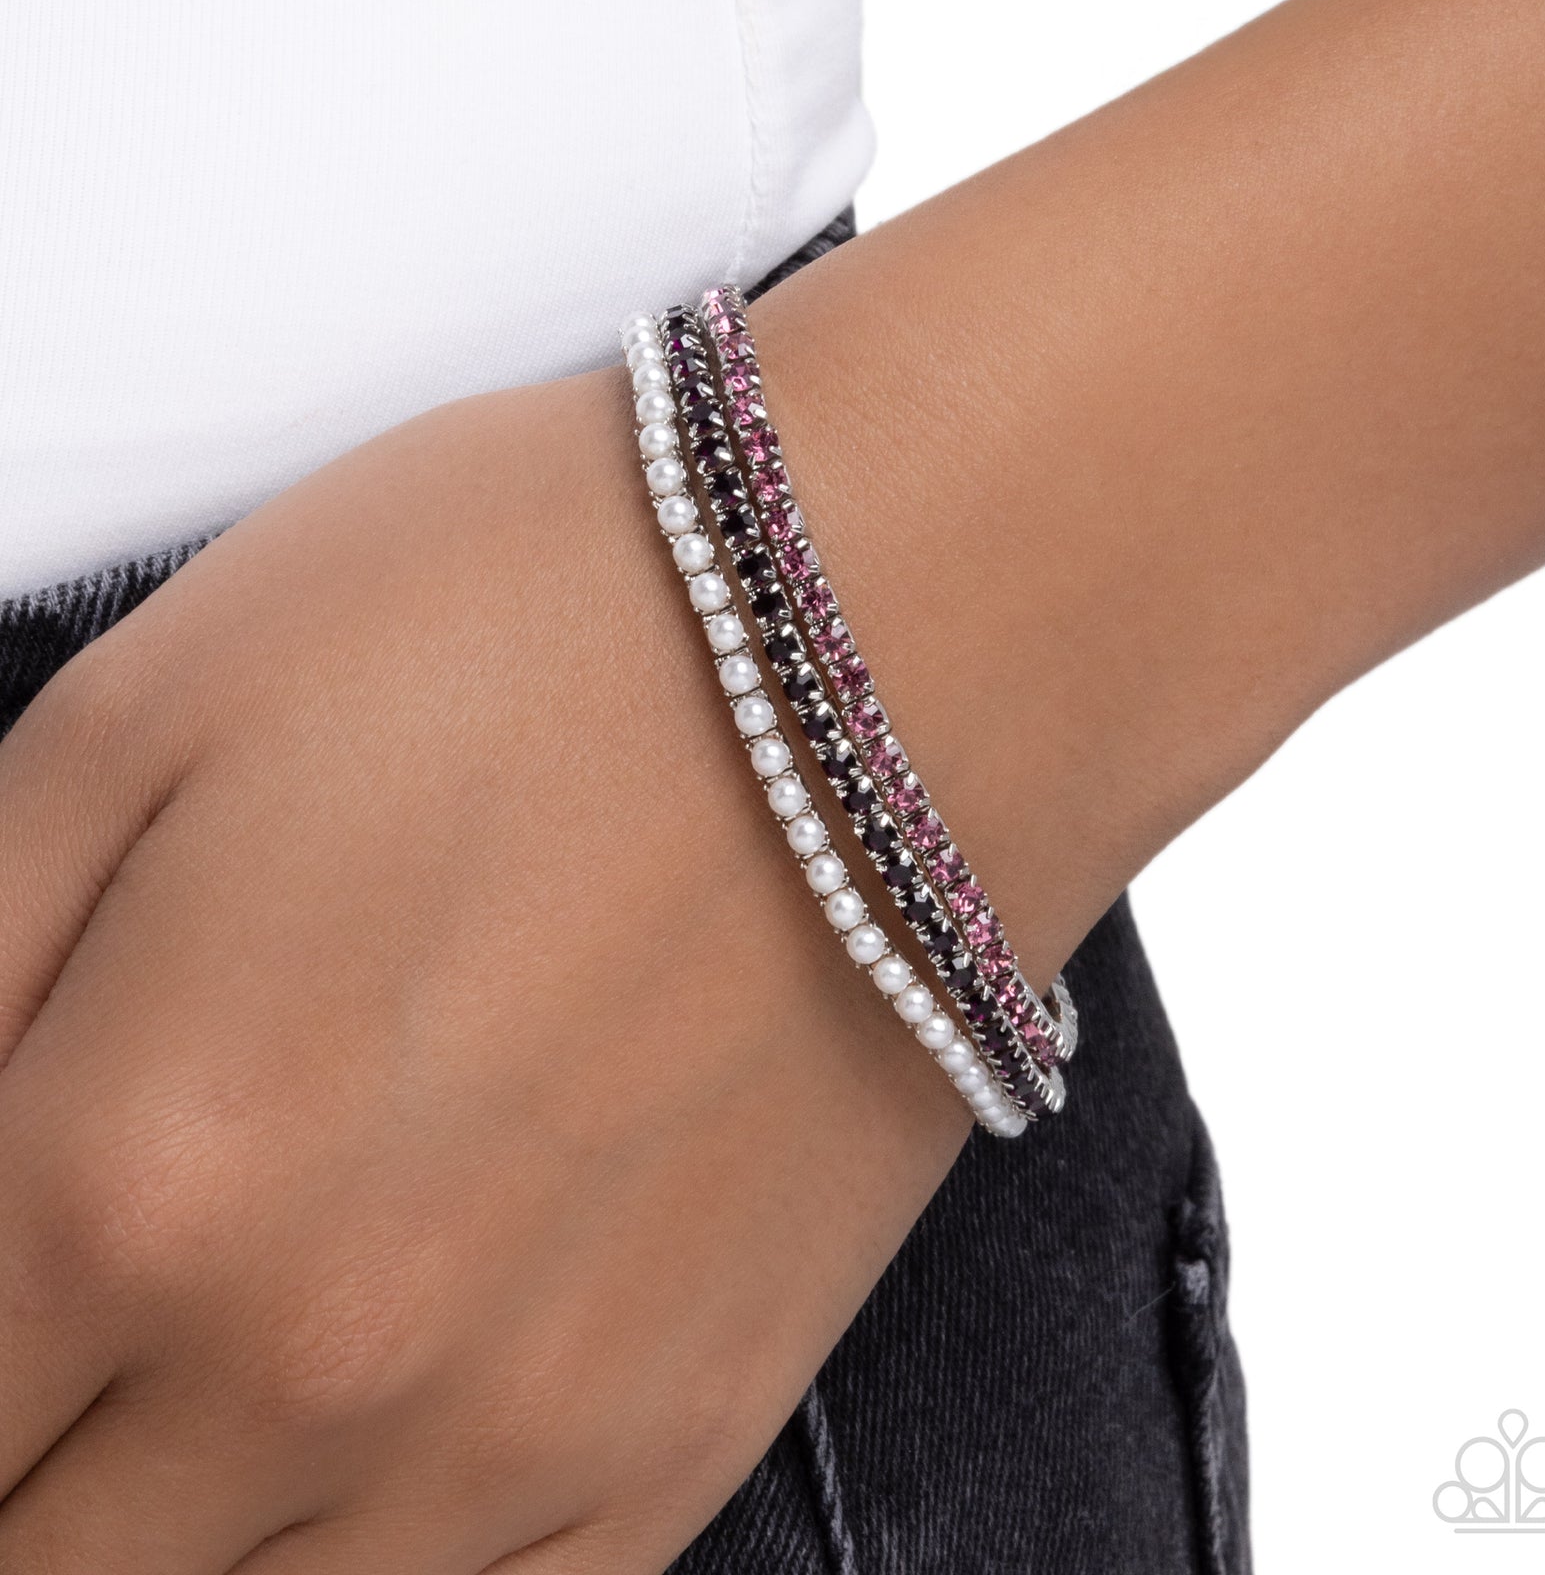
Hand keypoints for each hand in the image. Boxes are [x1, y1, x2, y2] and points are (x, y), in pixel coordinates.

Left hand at [0, 362, 971, 1572]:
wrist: (903, 630)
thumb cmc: (539, 617)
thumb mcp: (141, 711)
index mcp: (129, 1173)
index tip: (9, 1248)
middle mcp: (311, 1363)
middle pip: (36, 1548)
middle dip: (20, 1432)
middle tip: (74, 1298)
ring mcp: (517, 1435)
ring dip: (158, 1510)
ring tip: (207, 1349)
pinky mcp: (680, 1437)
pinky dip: (360, 1564)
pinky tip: (367, 1423)